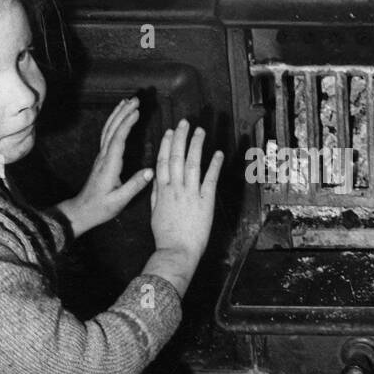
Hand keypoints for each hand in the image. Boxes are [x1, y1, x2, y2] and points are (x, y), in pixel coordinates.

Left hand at [56, 98, 152, 237]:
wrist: (82, 211)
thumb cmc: (100, 208)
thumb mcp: (119, 200)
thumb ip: (134, 186)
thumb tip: (151, 171)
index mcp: (109, 165)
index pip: (118, 139)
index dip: (127, 124)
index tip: (137, 111)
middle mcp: (104, 157)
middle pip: (112, 129)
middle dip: (123, 113)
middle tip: (136, 99)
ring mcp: (101, 156)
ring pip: (108, 130)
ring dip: (118, 114)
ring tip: (128, 101)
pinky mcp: (102, 158)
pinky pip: (107, 135)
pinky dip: (114, 123)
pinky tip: (119, 117)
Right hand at [144, 120, 222, 295]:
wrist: (177, 251)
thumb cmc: (165, 235)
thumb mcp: (155, 212)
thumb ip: (157, 193)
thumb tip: (157, 177)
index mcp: (162, 190)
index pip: (163, 161)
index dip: (167, 144)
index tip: (170, 131)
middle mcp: (176, 188)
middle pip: (177, 157)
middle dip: (181, 138)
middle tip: (185, 122)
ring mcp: (191, 194)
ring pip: (193, 164)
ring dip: (196, 145)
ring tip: (200, 131)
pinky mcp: (205, 202)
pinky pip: (210, 179)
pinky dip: (215, 165)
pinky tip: (218, 153)